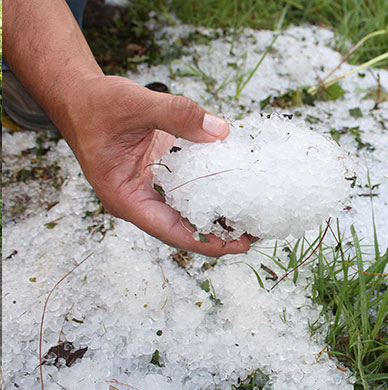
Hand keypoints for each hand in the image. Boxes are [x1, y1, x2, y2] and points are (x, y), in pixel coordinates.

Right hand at [58, 75, 251, 255]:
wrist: (81, 97)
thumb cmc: (96, 105)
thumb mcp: (135, 104)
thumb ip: (176, 115)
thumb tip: (220, 131)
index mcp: (125, 196)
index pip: (169, 230)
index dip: (205, 241)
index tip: (238, 246)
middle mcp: (139, 199)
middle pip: (184, 225)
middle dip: (220, 232)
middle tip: (258, 230)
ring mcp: (151, 187)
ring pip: (190, 208)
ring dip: (220, 212)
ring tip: (255, 213)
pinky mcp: (162, 172)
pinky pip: (191, 186)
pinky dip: (213, 186)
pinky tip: (238, 184)